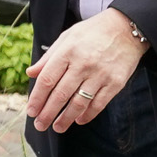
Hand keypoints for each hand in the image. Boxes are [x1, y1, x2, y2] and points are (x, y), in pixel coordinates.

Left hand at [25, 9, 148, 133]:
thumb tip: (30, 73)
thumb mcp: (67, 37)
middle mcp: (83, 64)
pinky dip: (87, 115)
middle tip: (40, 125)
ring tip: (57, 127)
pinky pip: (98, 104)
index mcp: (68, 51)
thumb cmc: (92, 32)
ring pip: (79, 103)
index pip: (47, 80)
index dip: (37, 98)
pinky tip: (78, 120)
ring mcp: (100, 74)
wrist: (126, 28)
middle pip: (60, 94)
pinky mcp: (115, 82)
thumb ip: (49, 57)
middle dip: (48, 113)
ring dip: (66, 118)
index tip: (31, 110)